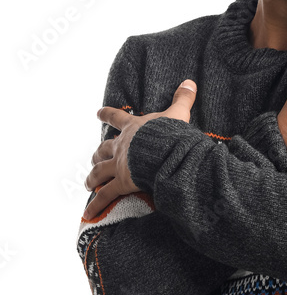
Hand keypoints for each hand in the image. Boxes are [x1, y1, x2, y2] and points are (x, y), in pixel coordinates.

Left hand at [82, 79, 197, 220]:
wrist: (165, 152)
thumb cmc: (170, 133)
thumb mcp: (177, 114)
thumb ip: (182, 99)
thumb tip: (190, 82)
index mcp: (133, 129)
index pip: (116, 118)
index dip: (107, 114)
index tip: (98, 113)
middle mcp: (121, 147)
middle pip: (103, 149)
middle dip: (98, 153)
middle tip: (94, 157)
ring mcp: (119, 165)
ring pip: (99, 171)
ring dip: (92, 177)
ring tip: (87, 183)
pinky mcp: (121, 183)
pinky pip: (106, 195)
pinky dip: (96, 204)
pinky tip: (89, 213)